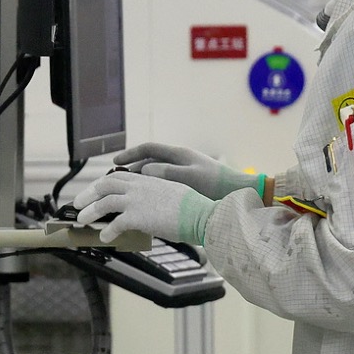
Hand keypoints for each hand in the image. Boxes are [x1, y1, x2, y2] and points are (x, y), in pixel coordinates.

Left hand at [73, 170, 218, 244]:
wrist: (201, 214)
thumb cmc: (194, 206)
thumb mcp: (173, 192)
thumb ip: (158, 195)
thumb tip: (151, 206)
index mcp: (148, 179)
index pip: (119, 176)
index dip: (104, 183)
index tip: (96, 190)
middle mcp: (140, 186)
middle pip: (105, 185)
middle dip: (89, 193)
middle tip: (78, 203)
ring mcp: (137, 200)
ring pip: (104, 202)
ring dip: (90, 211)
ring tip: (82, 220)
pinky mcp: (138, 216)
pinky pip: (115, 224)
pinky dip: (107, 231)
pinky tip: (105, 238)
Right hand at [112, 142, 261, 200]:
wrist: (238, 193)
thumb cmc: (216, 184)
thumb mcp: (190, 177)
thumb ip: (166, 173)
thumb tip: (144, 171)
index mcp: (179, 155)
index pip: (149, 149)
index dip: (130, 154)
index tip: (115, 163)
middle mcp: (179, 161)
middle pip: (149, 162)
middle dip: (132, 170)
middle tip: (115, 182)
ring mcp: (183, 174)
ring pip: (155, 175)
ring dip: (141, 183)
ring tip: (126, 195)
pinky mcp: (187, 187)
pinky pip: (163, 186)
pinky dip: (152, 192)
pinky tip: (145, 204)